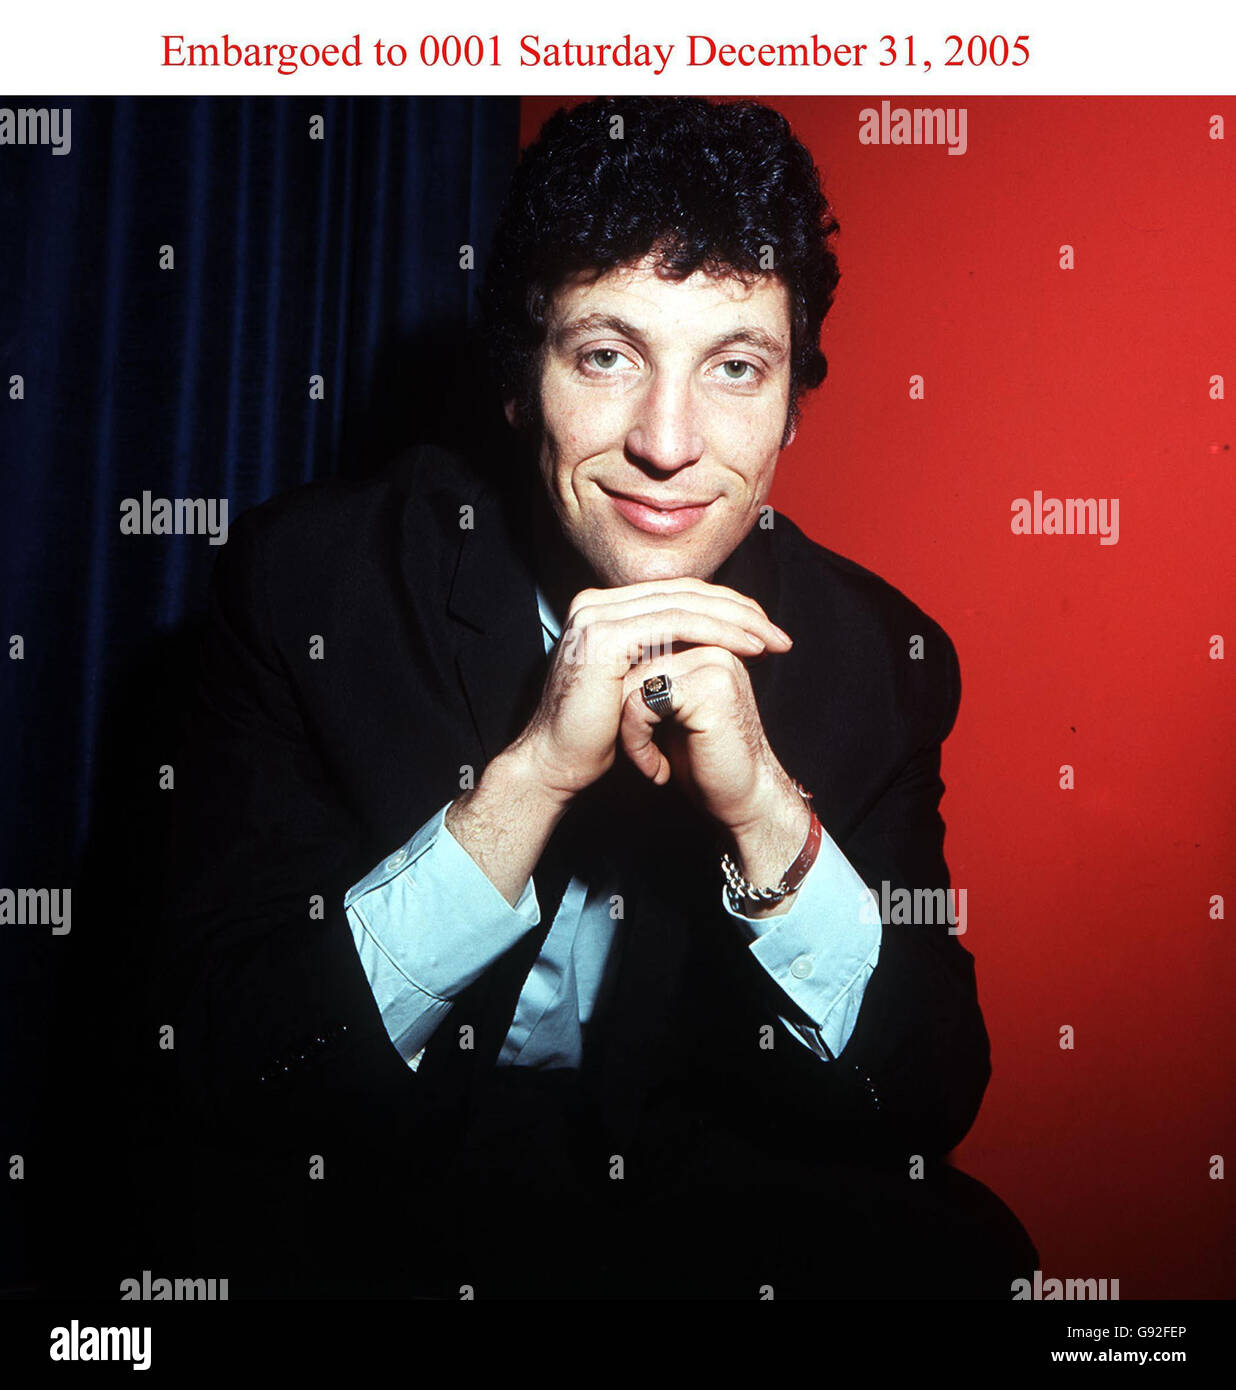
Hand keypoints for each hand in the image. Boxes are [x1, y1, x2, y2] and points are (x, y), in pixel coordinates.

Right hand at [510, 578, 791, 805]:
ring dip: (736, 622)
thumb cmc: (598, 734)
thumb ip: (660, 653)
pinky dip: (716, 633)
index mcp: (604, 607)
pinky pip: (674, 625)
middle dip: (739, 612)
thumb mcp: (636, 682)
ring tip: (771, 642)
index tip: (765, 628)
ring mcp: (597, 615)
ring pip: (684, 606)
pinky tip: (747, 649)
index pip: (676, 593)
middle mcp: (596, 602)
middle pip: (683, 593)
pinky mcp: (604, 637)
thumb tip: (709, 638)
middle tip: (780, 635)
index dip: (725, 607)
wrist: (557, 762)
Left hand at [618, 643, 812, 905]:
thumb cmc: (706, 758)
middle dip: (621, 712)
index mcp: (705, 641)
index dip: (622, 693)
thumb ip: (650, 677)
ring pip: (630, 682)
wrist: (746, 797)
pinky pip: (640, 704)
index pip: (636, 649)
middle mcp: (712, 644)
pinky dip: (637, 741)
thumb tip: (603, 658)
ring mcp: (713, 663)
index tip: (637, 735)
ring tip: (649, 762)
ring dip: (628, 730)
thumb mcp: (673, 709)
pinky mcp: (708, 689)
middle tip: (640, 754)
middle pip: (630, 663)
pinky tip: (657, 769)